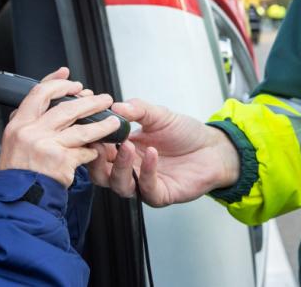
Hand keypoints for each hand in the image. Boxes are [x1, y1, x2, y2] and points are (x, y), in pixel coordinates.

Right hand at [0, 67, 121, 187]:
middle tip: (103, 99)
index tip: (70, 77)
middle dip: (89, 101)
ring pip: (82, 129)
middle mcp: (31, 132)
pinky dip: (92, 151)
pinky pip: (84, 151)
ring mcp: (46, 146)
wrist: (16, 201)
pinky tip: (96, 151)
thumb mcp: (12, 142)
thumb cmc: (17, 173)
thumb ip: (28, 122)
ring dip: (102, 124)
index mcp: (19, 124)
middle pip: (66, 107)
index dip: (57, 82)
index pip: (39, 93)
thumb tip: (45, 102)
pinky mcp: (61, 161)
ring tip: (113, 121)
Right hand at [86, 98, 239, 206]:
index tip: (88, 128)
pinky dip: (147, 172)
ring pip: (119, 185)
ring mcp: (143, 184)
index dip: (90, 142)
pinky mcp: (160, 195)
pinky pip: (147, 189)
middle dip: (96, 160)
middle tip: (99, 143)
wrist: (212, 148)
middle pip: (100, 174)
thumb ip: (137, 109)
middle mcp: (129, 170)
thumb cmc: (184, 134)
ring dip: (120, 166)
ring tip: (127, 146)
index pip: (97, 151)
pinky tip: (151, 154)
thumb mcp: (159, 115)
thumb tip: (116, 105)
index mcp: (123, 150)